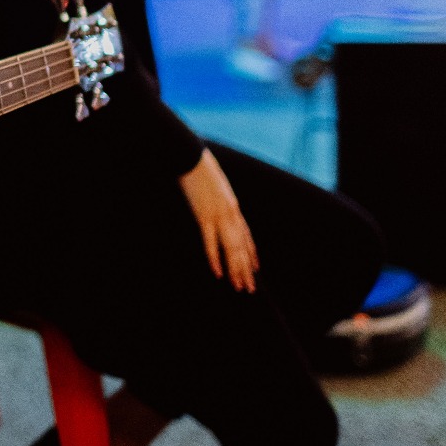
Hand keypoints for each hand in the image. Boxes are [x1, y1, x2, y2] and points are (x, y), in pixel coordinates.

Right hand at [178, 150, 257, 291]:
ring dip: (235, 269)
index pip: (246, 236)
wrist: (190, 157)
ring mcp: (218, 215)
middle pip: (241, 247)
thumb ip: (217, 198)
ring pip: (231, 249)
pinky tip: (217, 272)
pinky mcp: (203, 215)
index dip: (251, 254)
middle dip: (245, 270)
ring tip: (238, 286)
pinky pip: (210, 241)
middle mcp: (230, 213)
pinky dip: (214, 258)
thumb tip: (215, 204)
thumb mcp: (215, 185)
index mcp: (233, 207)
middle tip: (248, 288)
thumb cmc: (199, 168)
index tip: (255, 269)